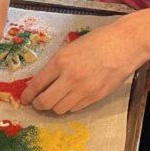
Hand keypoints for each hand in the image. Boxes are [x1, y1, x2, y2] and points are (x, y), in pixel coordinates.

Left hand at [20, 15, 149, 113]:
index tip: (25, 99)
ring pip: (59, 109)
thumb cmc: (98, 41)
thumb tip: (41, 80)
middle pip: (45, 102)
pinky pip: (75, 108)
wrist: (124, 44)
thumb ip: (56, 65)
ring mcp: (83, 89)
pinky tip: (71, 97)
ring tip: (56, 99)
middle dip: (38, 104)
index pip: (37, 84)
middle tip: (37, 102)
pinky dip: (69, 105)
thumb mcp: (71, 47)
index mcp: (60, 61)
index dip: (28, 95)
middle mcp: (69, 77)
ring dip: (54, 106)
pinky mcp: (95, 97)